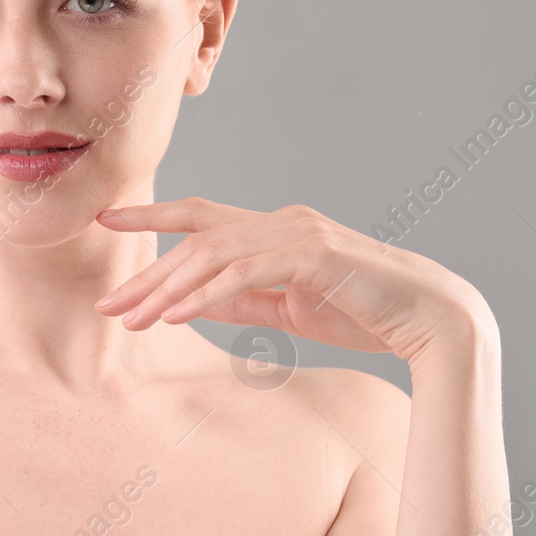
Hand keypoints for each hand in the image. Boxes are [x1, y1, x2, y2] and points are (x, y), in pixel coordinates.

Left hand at [93, 198, 491, 362]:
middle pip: (196, 239)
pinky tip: (174, 314)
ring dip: (167, 289)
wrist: (429, 319)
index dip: (152, 216)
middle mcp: (282, 221)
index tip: (106, 219)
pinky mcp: (312, 254)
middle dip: (147, 272)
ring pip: (213, 255)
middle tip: (107, 305)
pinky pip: (244, 274)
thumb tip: (190, 303)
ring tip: (131, 319)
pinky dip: (205, 294)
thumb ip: (242, 302)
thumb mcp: (288, 310)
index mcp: (276, 229)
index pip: (202, 215)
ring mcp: (298, 232)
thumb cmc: (364, 313)